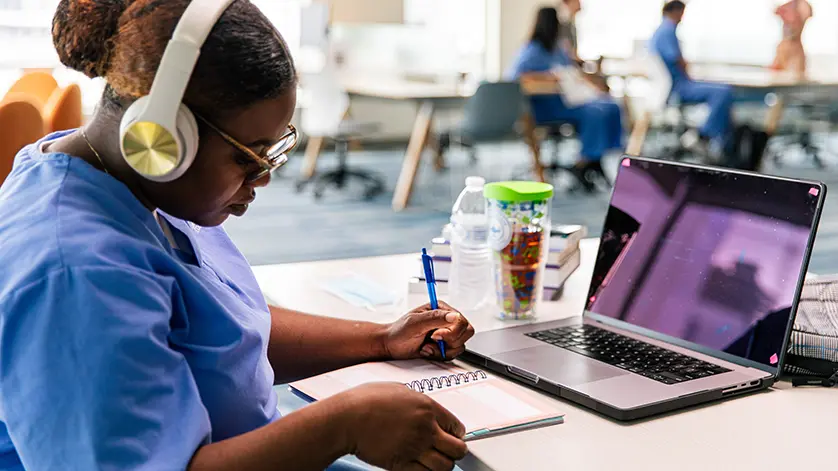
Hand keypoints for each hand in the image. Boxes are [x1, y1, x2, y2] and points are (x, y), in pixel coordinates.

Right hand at [340, 382, 467, 470]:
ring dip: (441, 465)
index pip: (457, 427)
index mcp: (427, 408)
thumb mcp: (398, 390)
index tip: (452, 437)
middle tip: (448, 451)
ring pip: (444, 466)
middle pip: (458, 449)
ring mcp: (414, 448)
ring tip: (433, 461)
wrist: (347, 418)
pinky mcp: (401, 464)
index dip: (456, 434)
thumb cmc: (365, 401)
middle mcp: (425, 429)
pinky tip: (419, 467)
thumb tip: (423, 408)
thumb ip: (416, 400)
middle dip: (455, 452)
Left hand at [383, 301, 474, 360]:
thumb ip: (435, 318)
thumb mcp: (415, 322)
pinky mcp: (444, 346)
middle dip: (449, 341)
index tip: (435, 335)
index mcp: (441, 309)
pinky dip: (439, 355)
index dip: (452, 331)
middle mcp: (446, 321)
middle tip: (432, 340)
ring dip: (442, 350)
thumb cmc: (399, 331)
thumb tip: (454, 316)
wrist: (390, 346)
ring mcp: (446, 334)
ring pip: (460, 345)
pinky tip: (427, 350)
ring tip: (427, 346)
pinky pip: (453, 354)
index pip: (461, 320)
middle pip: (466, 332)